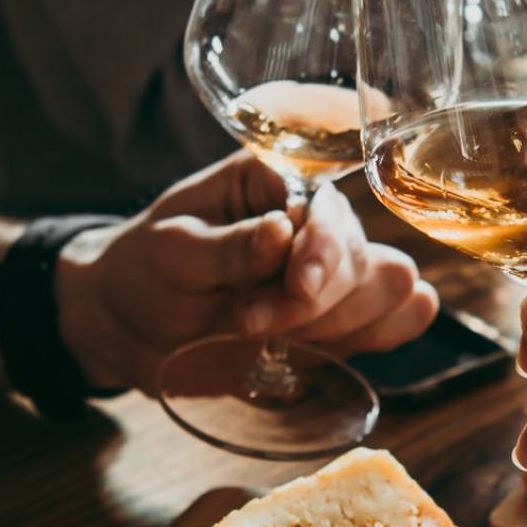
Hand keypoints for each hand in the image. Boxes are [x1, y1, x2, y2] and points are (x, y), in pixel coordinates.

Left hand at [56, 153, 438, 392]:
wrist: (132, 326)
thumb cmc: (145, 270)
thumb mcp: (170, 250)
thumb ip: (228, 245)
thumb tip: (282, 229)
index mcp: (277, 181)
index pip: (332, 208)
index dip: (322, 251)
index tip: (296, 287)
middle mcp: (316, 220)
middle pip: (369, 256)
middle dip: (318, 302)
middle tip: (248, 320)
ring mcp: (335, 272)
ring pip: (391, 290)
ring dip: (335, 325)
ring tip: (263, 332)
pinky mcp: (340, 320)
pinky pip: (394, 323)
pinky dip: (371, 339)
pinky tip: (321, 345)